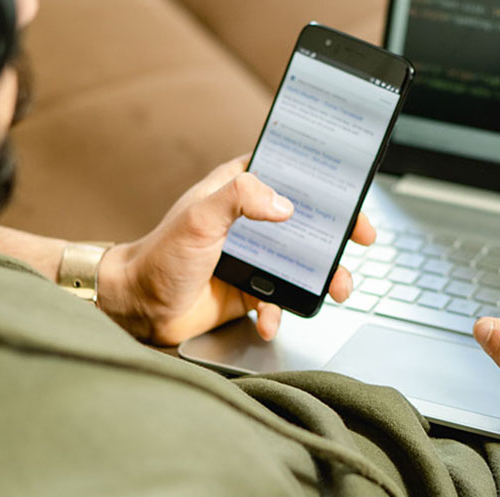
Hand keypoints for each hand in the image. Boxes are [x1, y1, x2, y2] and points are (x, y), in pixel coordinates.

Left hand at [98, 155, 375, 344]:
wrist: (138, 308)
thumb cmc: (160, 256)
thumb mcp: (199, 219)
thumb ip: (239, 199)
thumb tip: (284, 205)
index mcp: (238, 190)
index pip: (290, 174)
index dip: (324, 180)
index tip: (350, 192)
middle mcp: (250, 222)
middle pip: (308, 221)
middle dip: (338, 234)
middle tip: (361, 240)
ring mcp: (253, 257)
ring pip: (303, 264)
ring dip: (324, 278)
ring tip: (336, 291)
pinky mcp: (250, 290)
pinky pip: (279, 300)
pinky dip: (281, 312)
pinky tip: (270, 320)